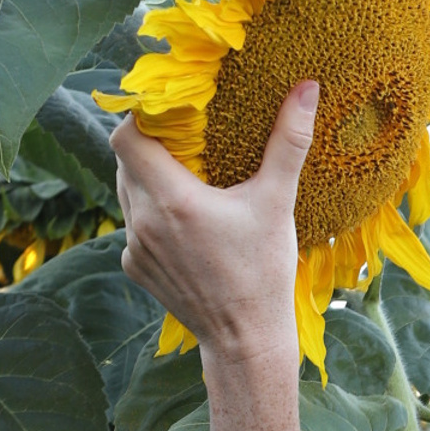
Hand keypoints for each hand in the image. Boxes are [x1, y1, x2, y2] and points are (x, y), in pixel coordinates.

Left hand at [111, 81, 317, 366]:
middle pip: (124, 160)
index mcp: (172, 198)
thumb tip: (305, 89)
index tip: (172, 118)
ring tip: (186, 184)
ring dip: (148, 180)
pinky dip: (152, 217)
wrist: (246, 341)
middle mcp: (143, 219)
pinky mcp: (135, 267)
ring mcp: (134, 246)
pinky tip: (186, 228)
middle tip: (186, 146)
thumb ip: (287, 143)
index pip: (126, 135)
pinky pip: (133, 227)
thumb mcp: (278, 203)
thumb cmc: (264, 273)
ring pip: (126, 193)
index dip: (142, 119)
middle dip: (149, 147)